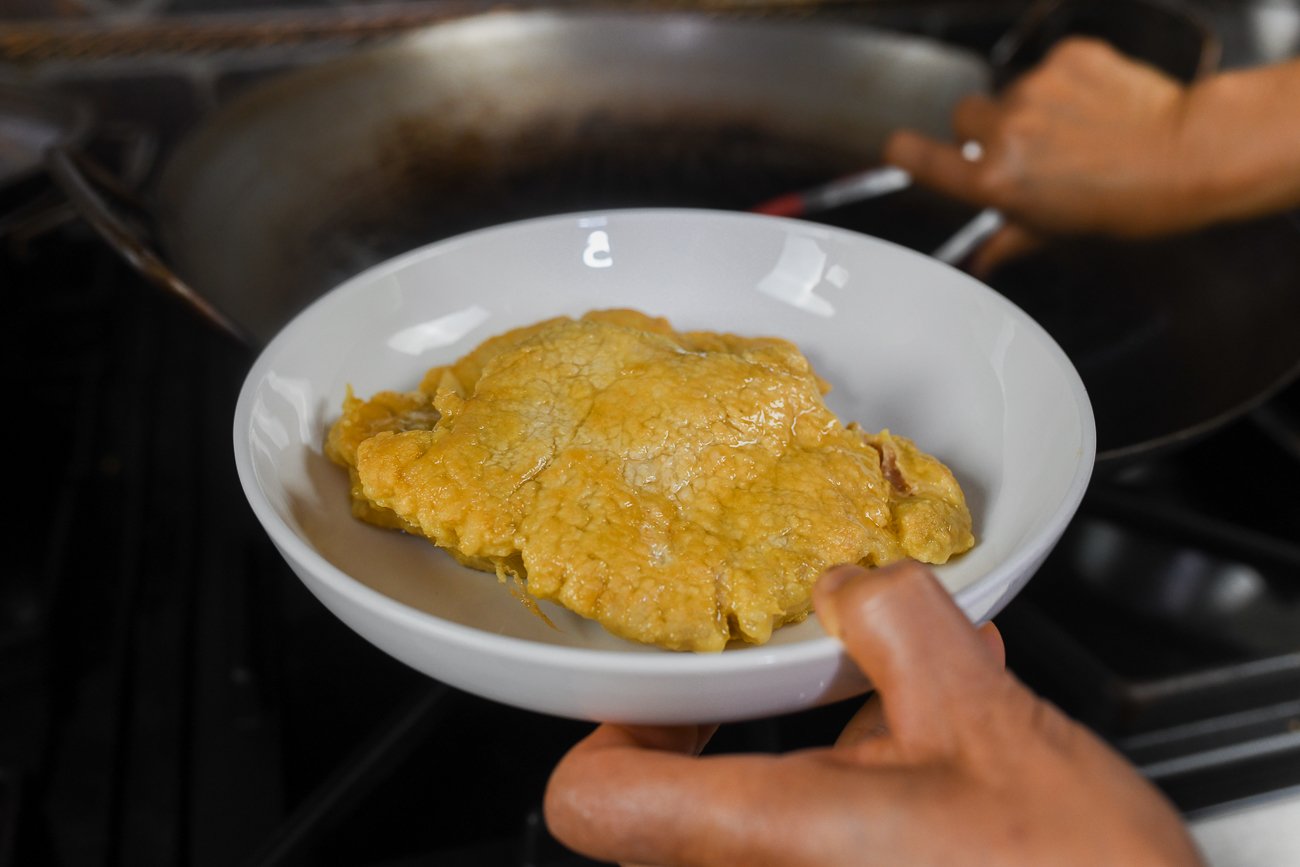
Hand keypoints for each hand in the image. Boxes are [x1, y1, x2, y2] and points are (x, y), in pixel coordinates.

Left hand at [544, 561, 1204, 866]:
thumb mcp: (985, 715)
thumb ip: (897, 624)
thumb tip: (854, 588)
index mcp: (769, 836)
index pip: (591, 801)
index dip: (613, 731)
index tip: (673, 692)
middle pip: (670, 807)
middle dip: (743, 726)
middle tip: (800, 679)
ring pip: (748, 827)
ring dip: (811, 754)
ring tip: (897, 705)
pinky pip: (806, 849)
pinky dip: (852, 796)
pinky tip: (935, 758)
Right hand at [886, 38, 1217, 273]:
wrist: (1189, 154)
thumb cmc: (1128, 202)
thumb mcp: (1059, 232)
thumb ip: (1009, 240)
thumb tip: (985, 261)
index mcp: (996, 180)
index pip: (919, 157)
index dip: (905, 152)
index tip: (899, 148)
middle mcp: (1006, 131)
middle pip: (965, 115)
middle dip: (985, 129)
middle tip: (1025, 148)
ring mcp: (1036, 88)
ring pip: (1010, 90)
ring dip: (1030, 106)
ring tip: (1074, 130)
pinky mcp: (1068, 56)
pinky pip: (1050, 66)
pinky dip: (1067, 82)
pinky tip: (1096, 105)